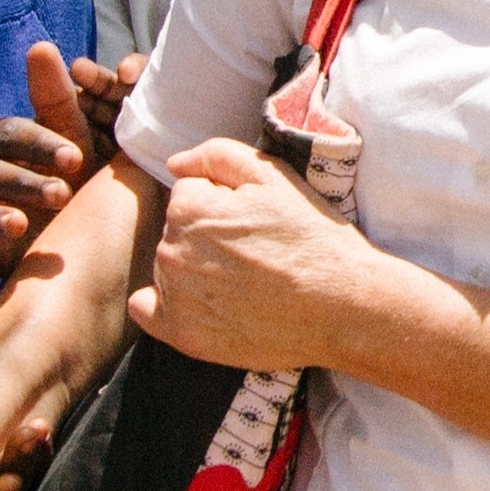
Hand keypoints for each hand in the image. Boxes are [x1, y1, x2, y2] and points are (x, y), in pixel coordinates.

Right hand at [0, 41, 105, 275]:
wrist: (74, 228)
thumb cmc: (70, 173)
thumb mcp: (72, 135)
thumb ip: (55, 95)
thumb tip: (40, 46)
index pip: (7, 134)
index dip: (39, 144)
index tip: (75, 157)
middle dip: (24, 181)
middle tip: (63, 193)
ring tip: (22, 225)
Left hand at [131, 137, 376, 372]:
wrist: (342, 307)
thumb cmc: (312, 239)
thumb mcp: (273, 176)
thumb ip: (216, 155)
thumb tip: (174, 163)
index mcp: (188, 208)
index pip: (188, 194)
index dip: (222, 204)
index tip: (252, 222)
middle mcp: (171, 251)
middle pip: (177, 232)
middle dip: (206, 235)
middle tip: (253, 252)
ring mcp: (175, 296)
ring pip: (169, 267)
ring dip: (194, 268)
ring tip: (244, 281)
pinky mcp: (184, 335)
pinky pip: (147, 311)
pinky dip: (165, 304)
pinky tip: (202, 305)